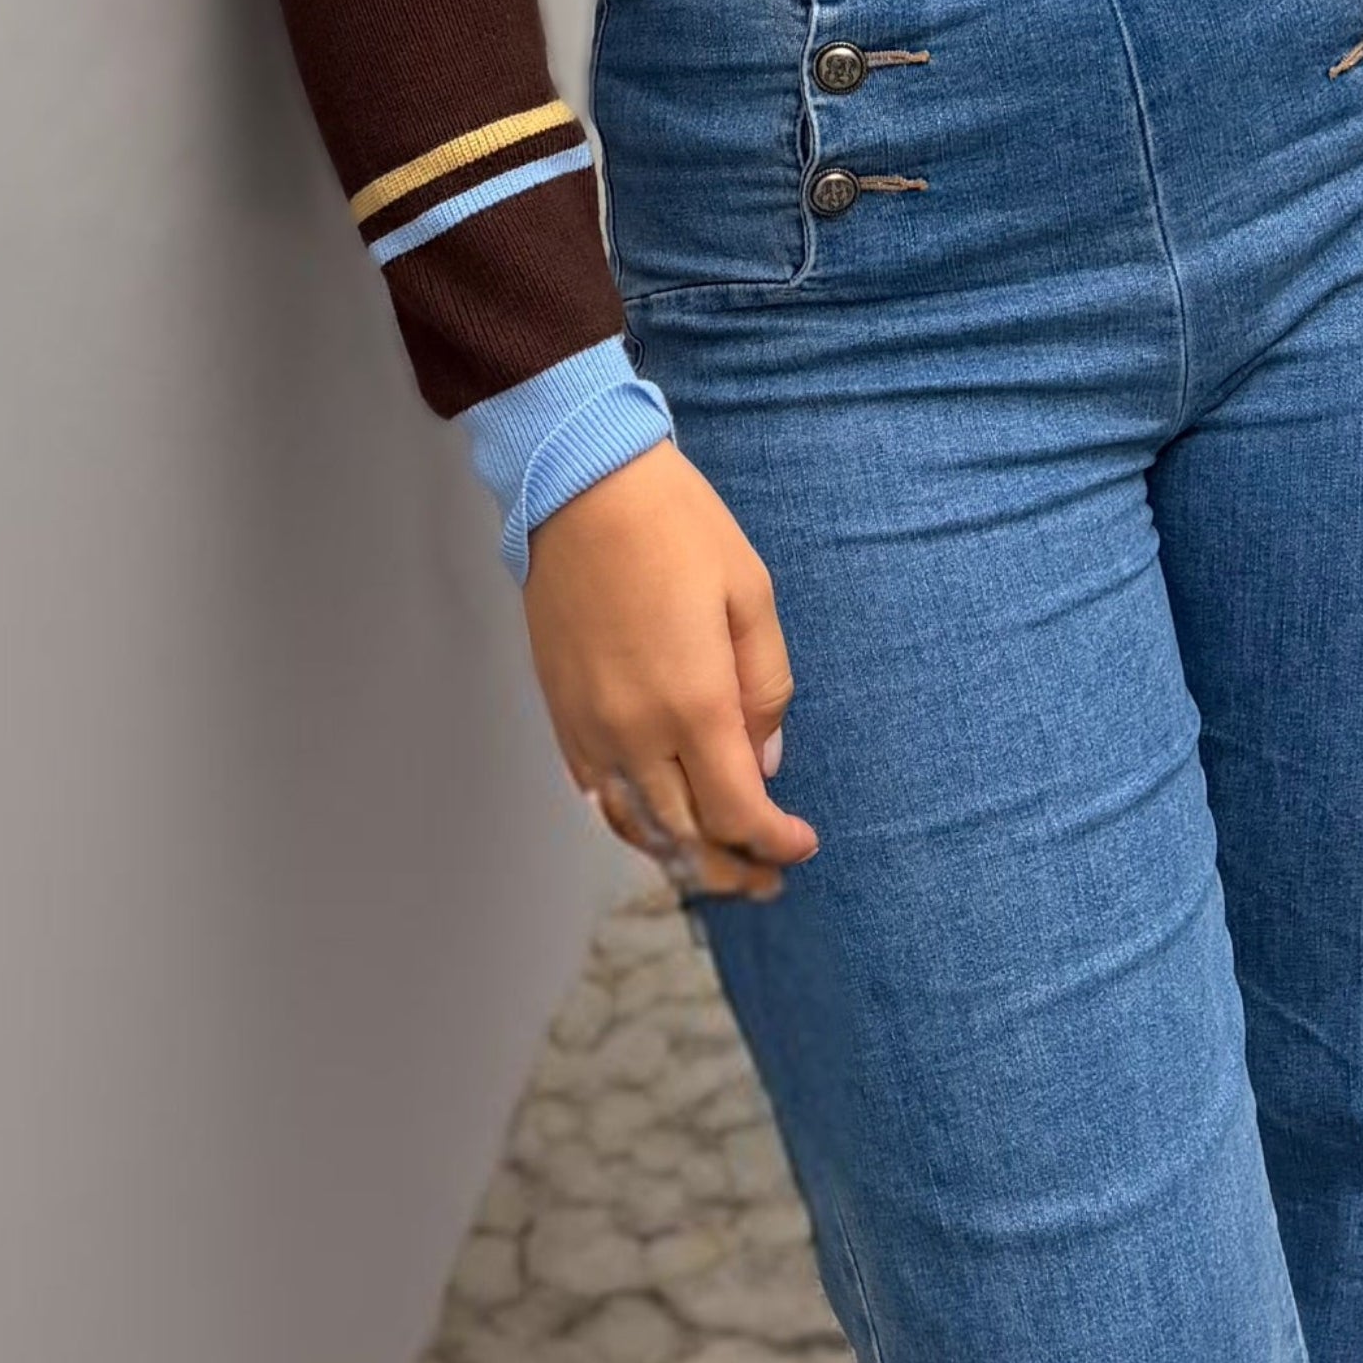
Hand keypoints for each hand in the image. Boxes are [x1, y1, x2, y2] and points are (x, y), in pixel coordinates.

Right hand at [522, 442, 819, 903]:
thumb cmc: (676, 526)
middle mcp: (635, 732)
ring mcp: (590, 727)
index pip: (739, 811)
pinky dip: (631, 824)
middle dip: (733, 868)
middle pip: (686, 838)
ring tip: (718, 866)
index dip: (775, 842)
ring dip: (681, 858)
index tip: (802, 845)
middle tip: (768, 877)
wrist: (581, 485)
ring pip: (635, 828)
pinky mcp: (561, 713)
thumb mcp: (750, 593)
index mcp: (692, 704)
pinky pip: (596, 795)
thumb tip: (763, 760)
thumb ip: (764, 686)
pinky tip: (657, 823)